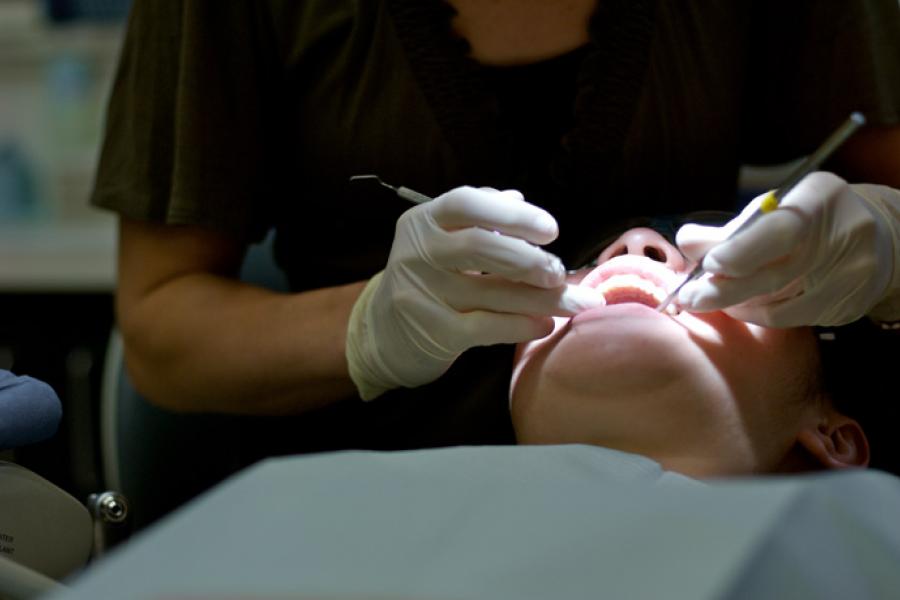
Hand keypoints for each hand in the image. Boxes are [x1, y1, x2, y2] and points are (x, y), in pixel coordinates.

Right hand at [346, 186, 604, 399]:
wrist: (383, 333)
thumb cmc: (427, 277)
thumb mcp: (441, 239)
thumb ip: (478, 217)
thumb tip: (519, 199)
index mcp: (424, 221)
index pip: (466, 203)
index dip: (511, 214)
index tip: (551, 230)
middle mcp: (418, 253)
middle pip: (478, 246)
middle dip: (529, 258)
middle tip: (560, 271)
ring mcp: (423, 294)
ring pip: (492, 293)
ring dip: (543, 298)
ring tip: (580, 301)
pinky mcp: (433, 332)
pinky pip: (486, 328)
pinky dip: (521, 326)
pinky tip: (546, 324)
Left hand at [675, 172, 896, 326]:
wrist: (875, 240)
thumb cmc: (807, 220)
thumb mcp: (773, 210)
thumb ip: (731, 229)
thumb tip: (686, 242)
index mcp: (819, 200)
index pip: (780, 231)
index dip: (741, 251)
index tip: (708, 264)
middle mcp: (842, 238)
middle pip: (774, 275)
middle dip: (722, 289)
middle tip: (686, 296)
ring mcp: (848, 277)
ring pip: (777, 304)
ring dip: (732, 303)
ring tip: (704, 299)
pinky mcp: (843, 307)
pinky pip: (787, 319)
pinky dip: (755, 314)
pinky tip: (738, 306)